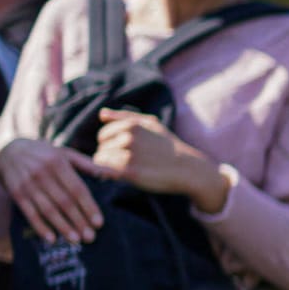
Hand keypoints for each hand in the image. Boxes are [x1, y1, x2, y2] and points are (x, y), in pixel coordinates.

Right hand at [0, 137, 104, 244]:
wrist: (9, 151)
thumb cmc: (45, 154)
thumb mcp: (65, 153)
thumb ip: (87, 164)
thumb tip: (113, 174)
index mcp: (58, 162)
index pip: (77, 189)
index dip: (88, 207)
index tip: (99, 223)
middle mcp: (42, 173)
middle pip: (64, 202)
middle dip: (78, 221)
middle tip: (90, 237)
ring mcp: (28, 184)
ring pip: (48, 210)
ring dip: (62, 227)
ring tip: (76, 241)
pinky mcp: (16, 193)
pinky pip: (30, 213)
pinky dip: (40, 227)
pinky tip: (52, 239)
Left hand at [91, 108, 230, 212]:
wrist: (187, 168)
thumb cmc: (168, 146)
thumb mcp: (151, 124)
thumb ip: (125, 116)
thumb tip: (101, 114)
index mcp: (131, 125)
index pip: (103, 135)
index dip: (111, 145)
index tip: (125, 152)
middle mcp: (128, 138)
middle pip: (101, 148)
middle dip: (110, 155)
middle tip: (130, 162)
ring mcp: (129, 155)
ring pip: (101, 160)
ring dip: (110, 166)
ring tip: (129, 168)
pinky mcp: (130, 172)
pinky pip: (106, 171)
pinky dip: (107, 174)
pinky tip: (117, 175)